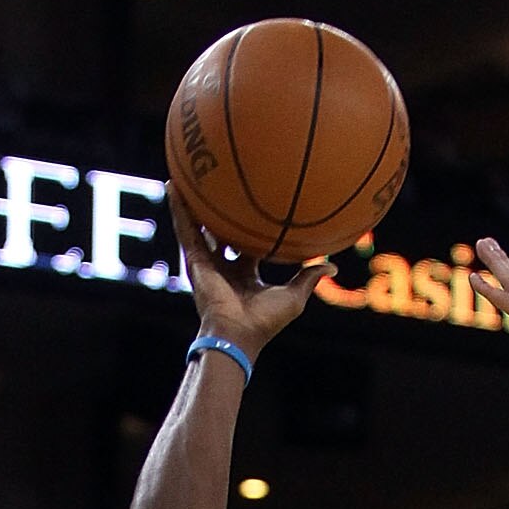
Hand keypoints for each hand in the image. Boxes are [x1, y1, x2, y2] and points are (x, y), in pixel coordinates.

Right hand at [167, 187, 329, 358]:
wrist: (238, 333)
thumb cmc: (265, 321)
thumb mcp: (293, 296)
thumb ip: (309, 278)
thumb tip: (334, 266)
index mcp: (245, 275)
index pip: (246, 247)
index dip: (249, 230)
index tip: (252, 209)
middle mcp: (224, 267)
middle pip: (220, 234)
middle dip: (219, 214)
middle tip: (221, 186)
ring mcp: (207, 263)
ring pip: (199, 227)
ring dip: (193, 204)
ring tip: (188, 176)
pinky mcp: (194, 261)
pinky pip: (185, 229)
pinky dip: (179, 208)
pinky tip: (174, 186)